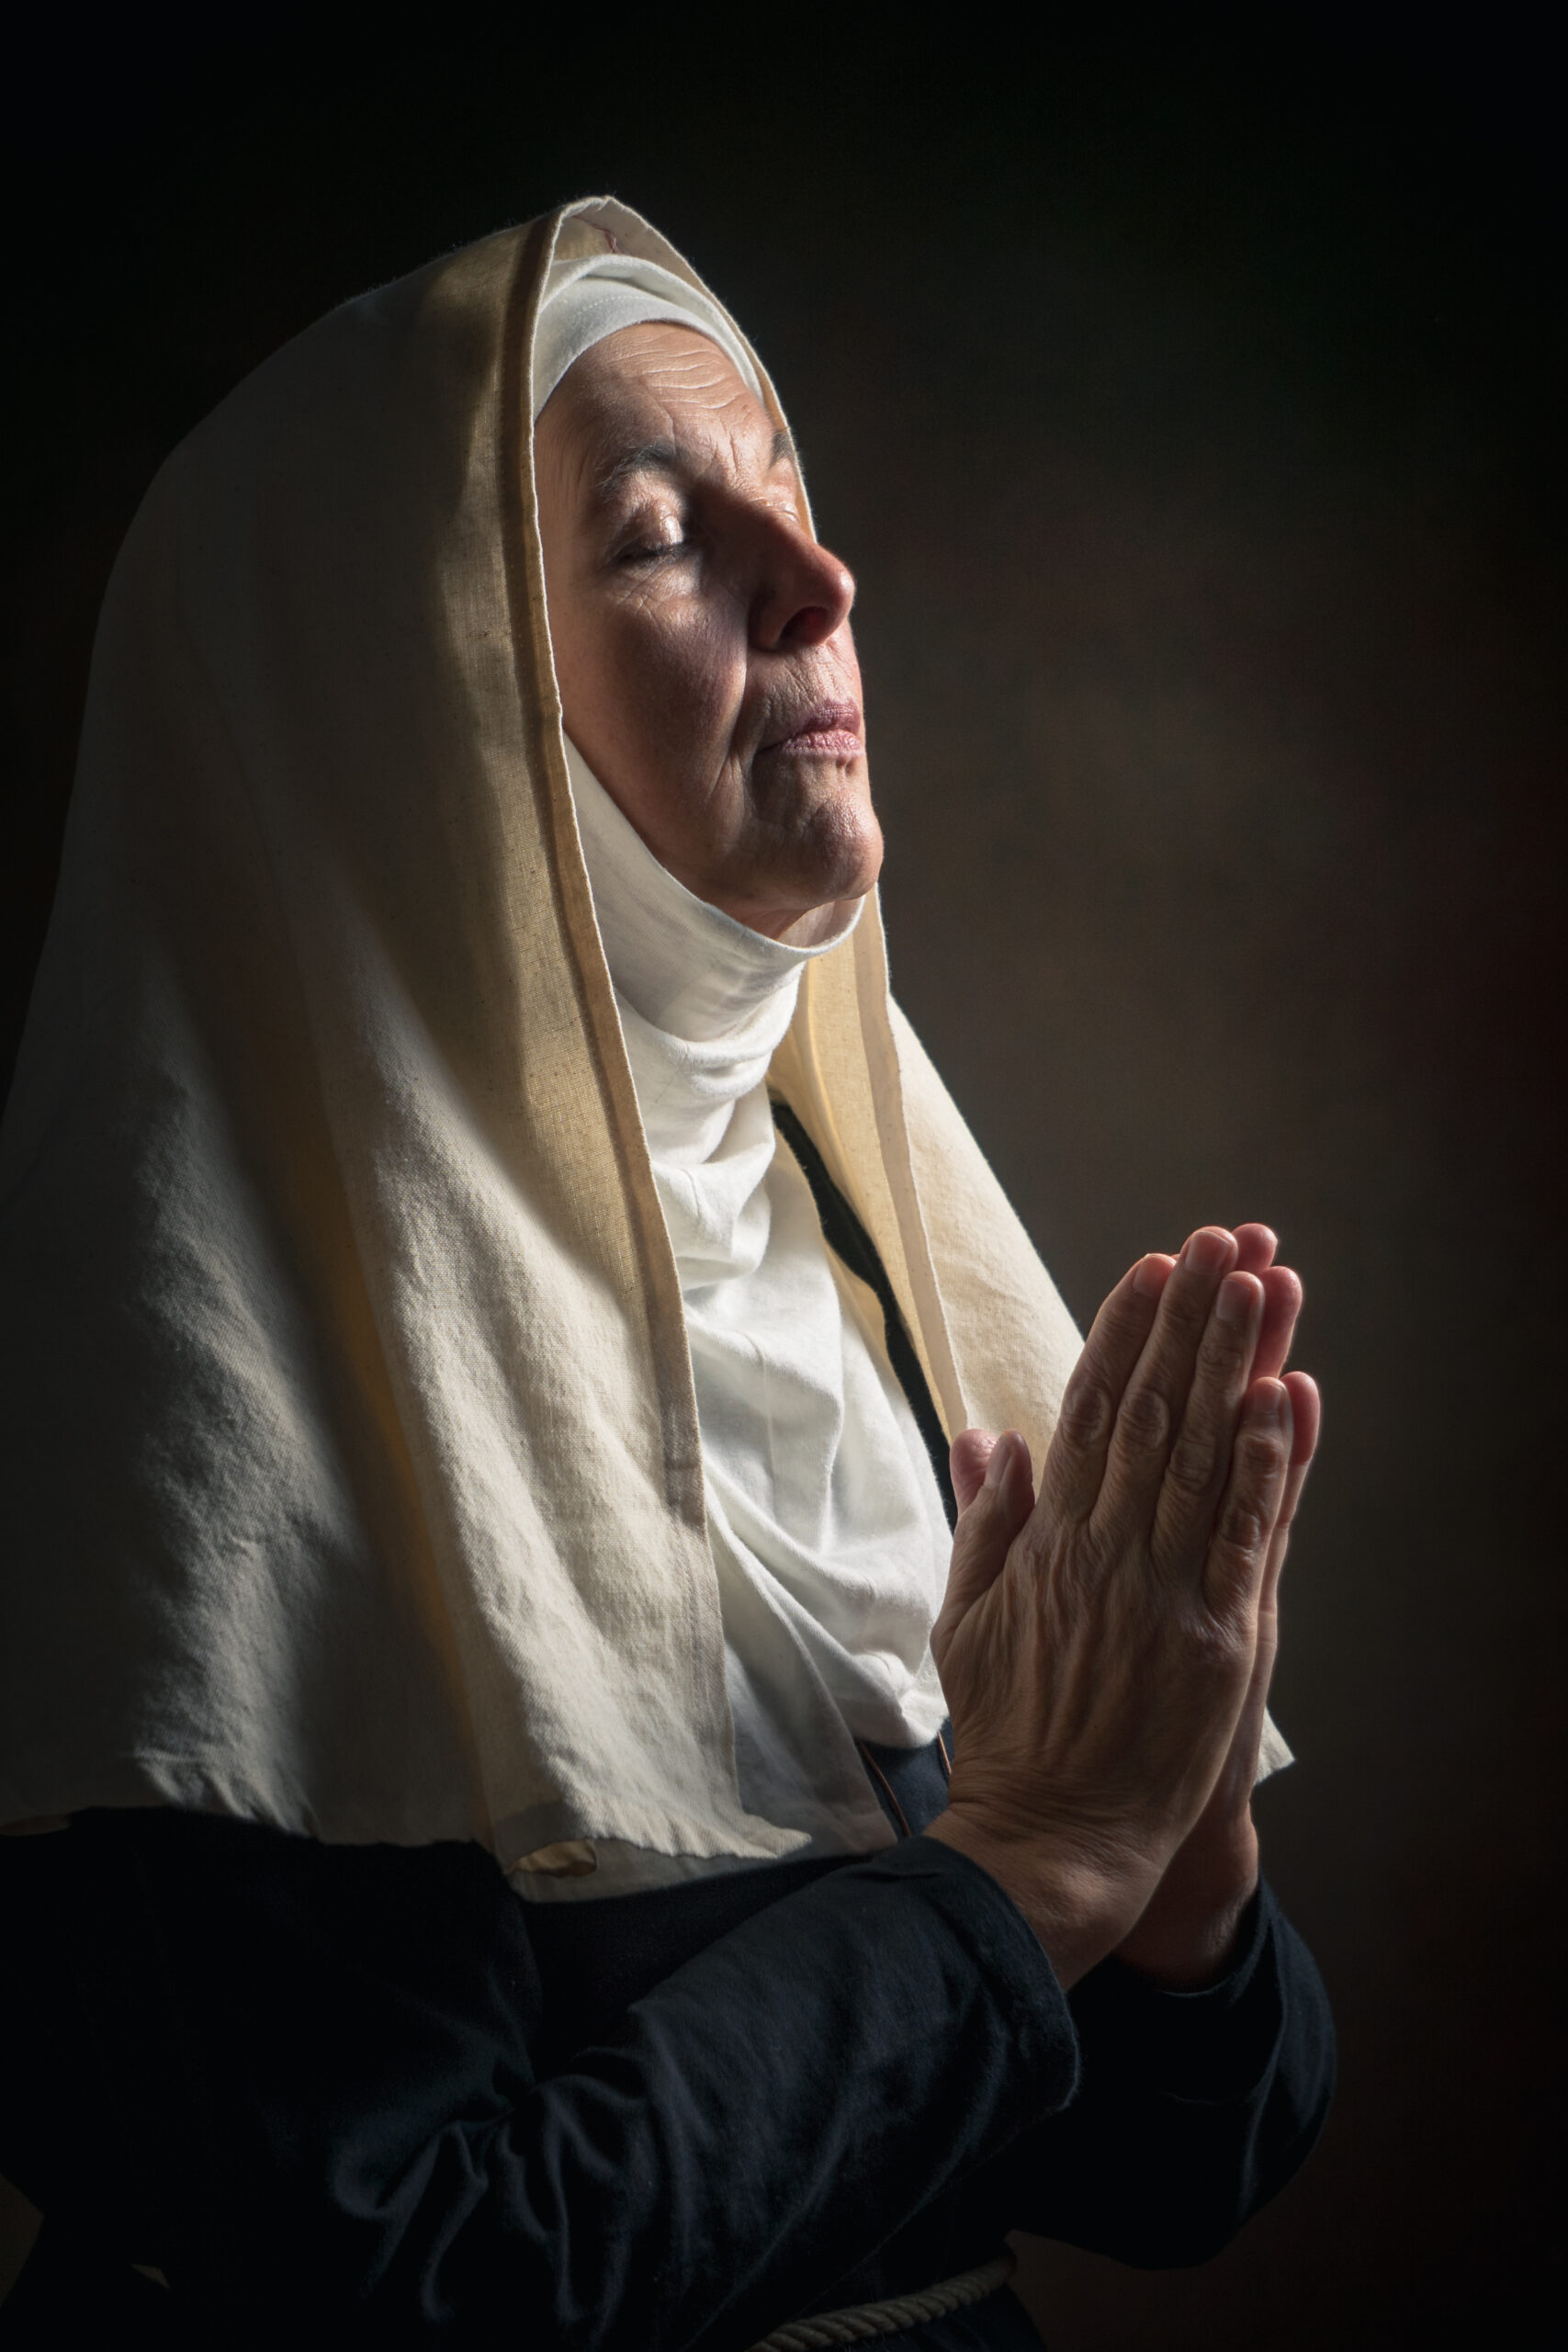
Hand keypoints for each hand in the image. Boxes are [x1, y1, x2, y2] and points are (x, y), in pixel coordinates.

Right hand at [924, 1228, 1296, 1989]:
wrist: (1052, 1837)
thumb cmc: (1006, 1731)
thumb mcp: (967, 1618)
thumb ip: (984, 1521)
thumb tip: (987, 1434)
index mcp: (1047, 1541)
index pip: (1088, 1409)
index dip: (1121, 1331)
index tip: (1149, 1267)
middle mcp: (1105, 1550)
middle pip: (1154, 1410)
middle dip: (1186, 1319)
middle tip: (1218, 1243)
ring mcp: (1164, 1592)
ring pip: (1204, 1455)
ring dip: (1234, 1362)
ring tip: (1260, 1285)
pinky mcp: (1218, 1640)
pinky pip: (1247, 1535)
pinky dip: (1269, 1464)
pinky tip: (1285, 1397)